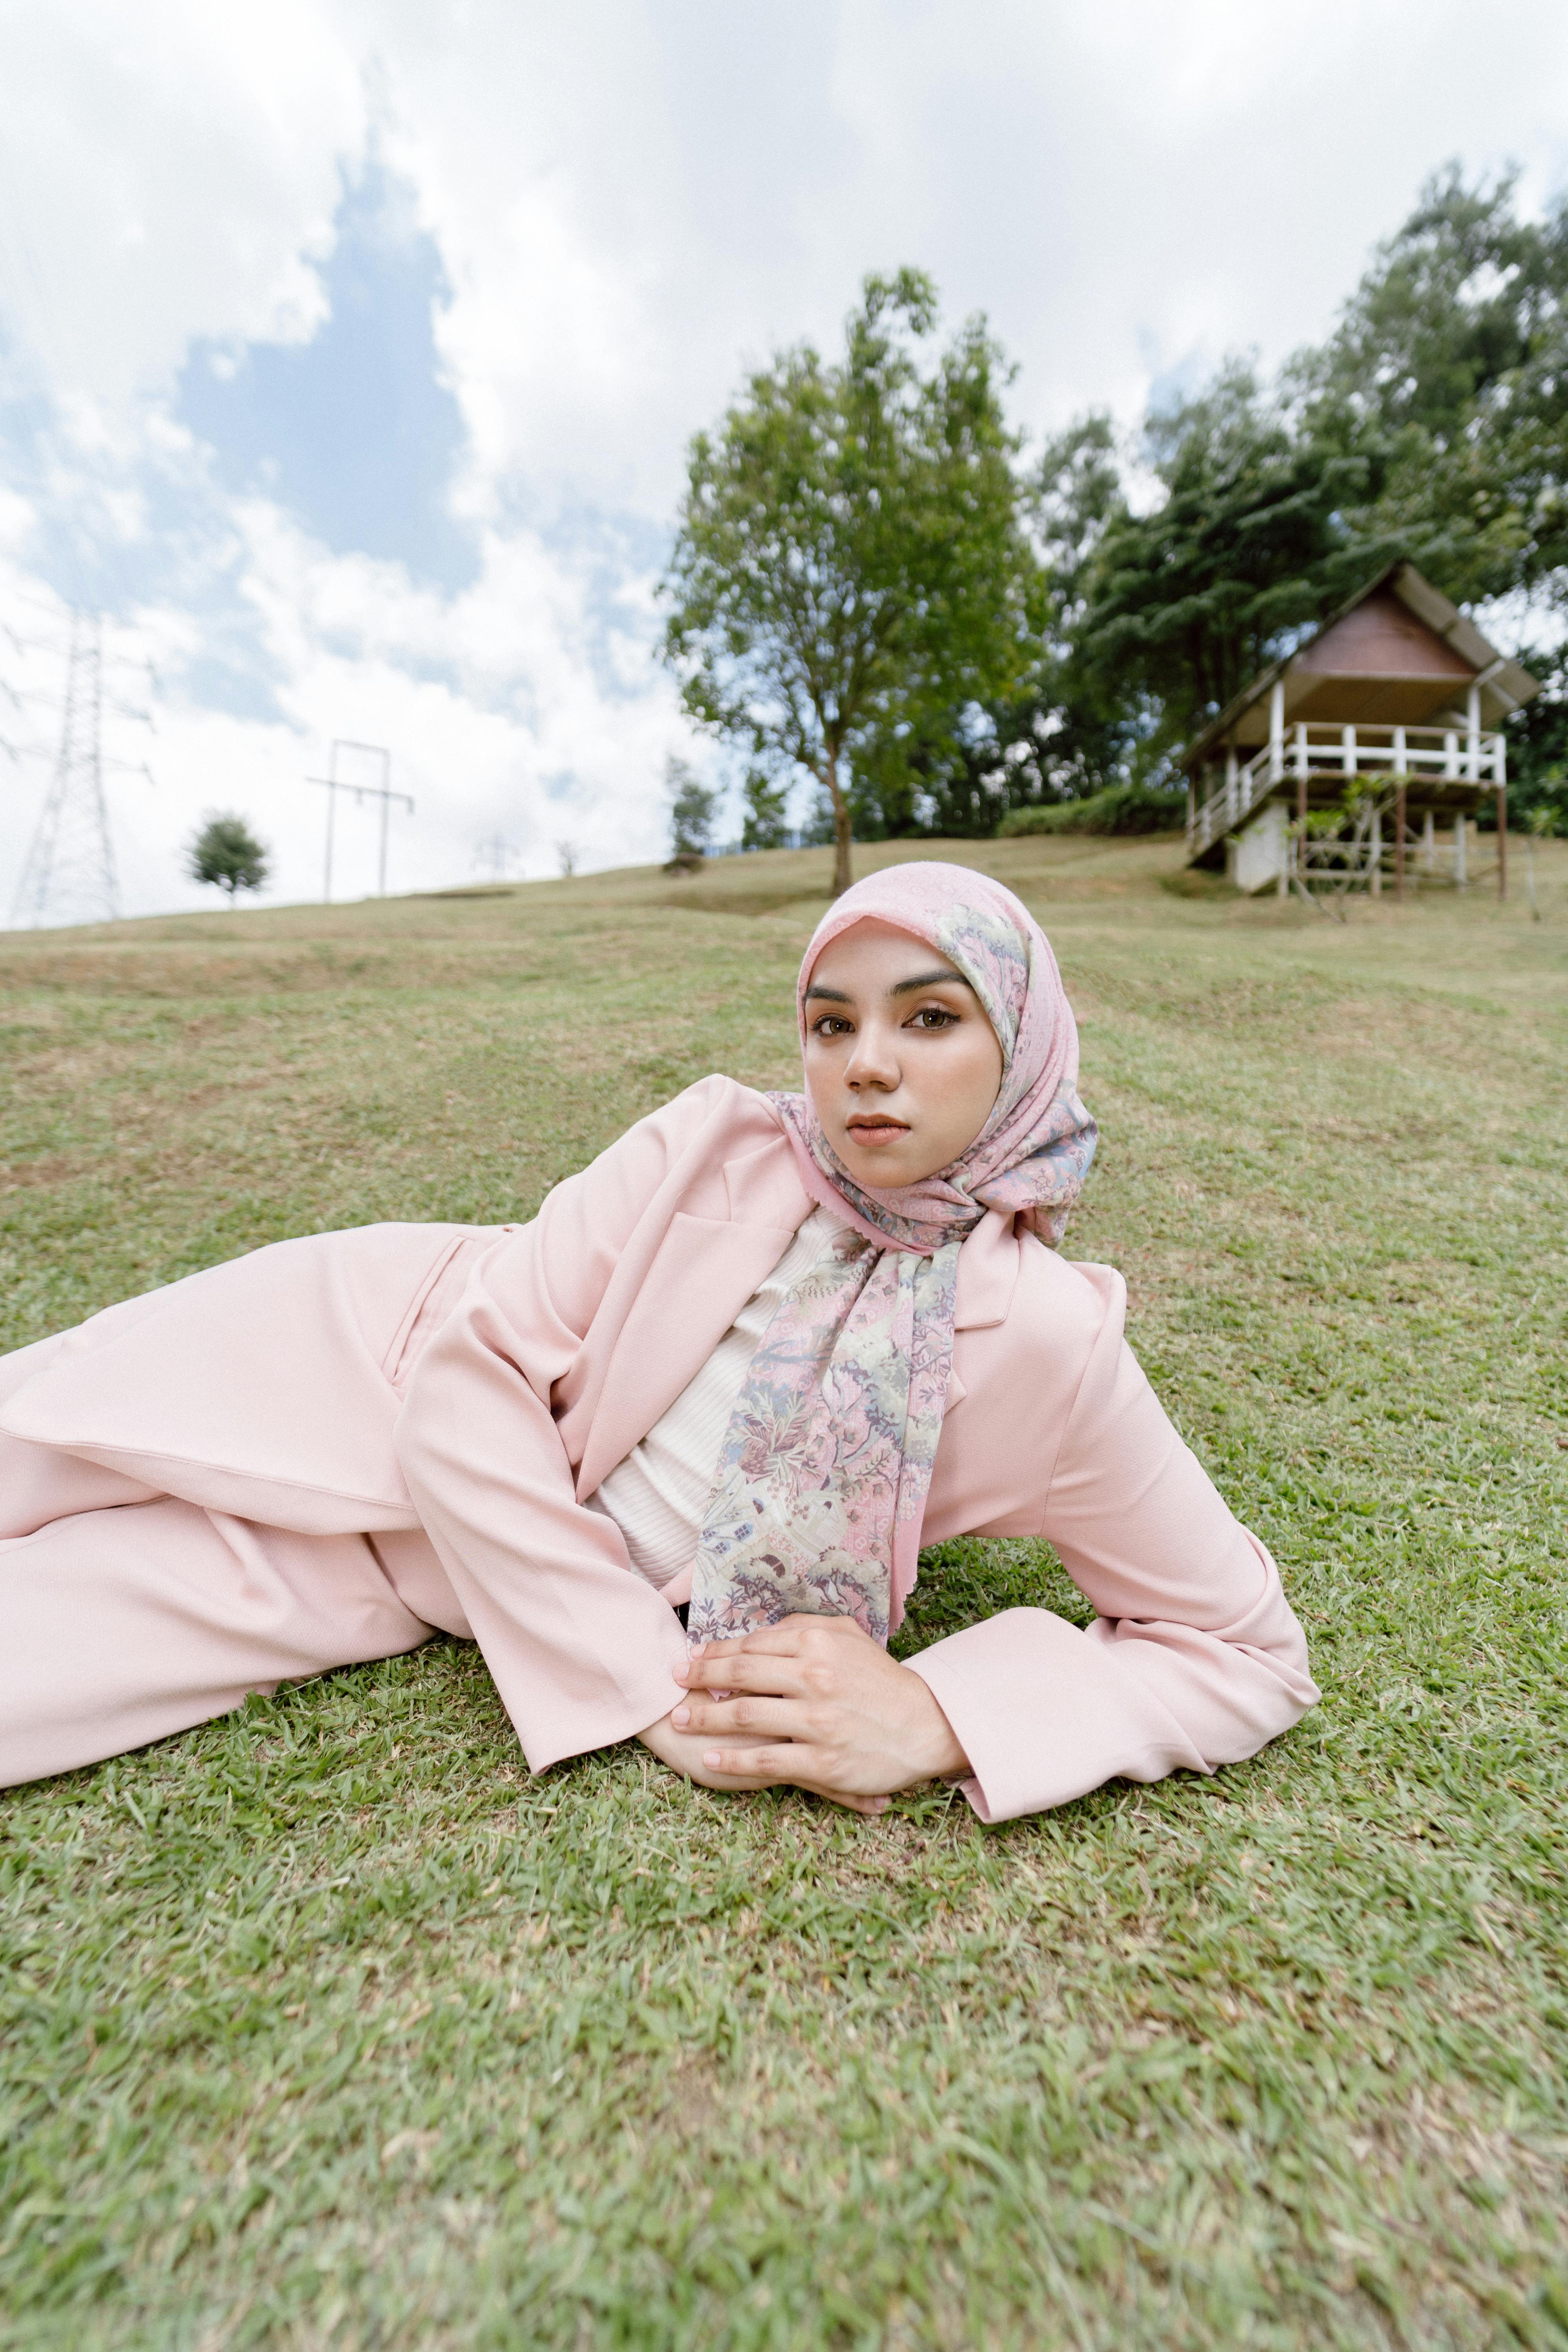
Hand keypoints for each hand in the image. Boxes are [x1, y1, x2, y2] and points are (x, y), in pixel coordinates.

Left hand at [659, 1614, 969, 1814]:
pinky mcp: (823, 1761)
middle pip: (740, 1675)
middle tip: (673, 1680)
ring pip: (745, 1715)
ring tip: (681, 1719)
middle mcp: (814, 1678)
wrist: (926, 1724)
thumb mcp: (849, 1637)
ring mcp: (817, 1721)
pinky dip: (733, 1759)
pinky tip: (710, 1758)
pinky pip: (766, 1759)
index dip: (715, 1651)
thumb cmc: (881, 1680)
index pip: (753, 1644)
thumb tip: (759, 1630)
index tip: (691, 1656)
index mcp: (818, 1643)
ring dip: (705, 1718)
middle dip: (700, 1677)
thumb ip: (804, 1628)